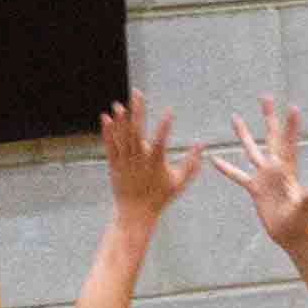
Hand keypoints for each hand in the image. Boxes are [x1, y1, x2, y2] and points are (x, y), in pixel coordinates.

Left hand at [98, 97, 203, 229]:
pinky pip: (110, 146)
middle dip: (138, 111)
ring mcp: (125, 162)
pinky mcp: (114, 165)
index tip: (170, 111)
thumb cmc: (160, 197)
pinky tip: (106, 117)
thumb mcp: (179, 182)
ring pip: (122, 137)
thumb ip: (191, 163)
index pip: (161, 141)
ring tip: (119, 104)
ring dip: (120, 120)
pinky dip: (108, 132)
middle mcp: (139, 160)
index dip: (165, 126)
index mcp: (155, 163)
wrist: (135, 213)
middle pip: (137, 132)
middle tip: (137, 93)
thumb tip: (202, 146)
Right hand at [207, 101, 307, 248]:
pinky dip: (227, 168)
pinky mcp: (255, 189)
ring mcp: (264, 177)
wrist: (290, 234)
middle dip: (268, 117)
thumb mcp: (303, 210)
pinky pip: (238, 176)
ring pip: (251, 150)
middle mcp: (275, 168)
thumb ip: (306, 200)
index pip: (288, 143)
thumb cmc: (299, 222)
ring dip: (244, 135)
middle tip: (265, 97)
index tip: (292, 107)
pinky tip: (214, 159)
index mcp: (286, 170)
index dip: (291, 126)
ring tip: (235, 117)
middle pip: (271, 137)